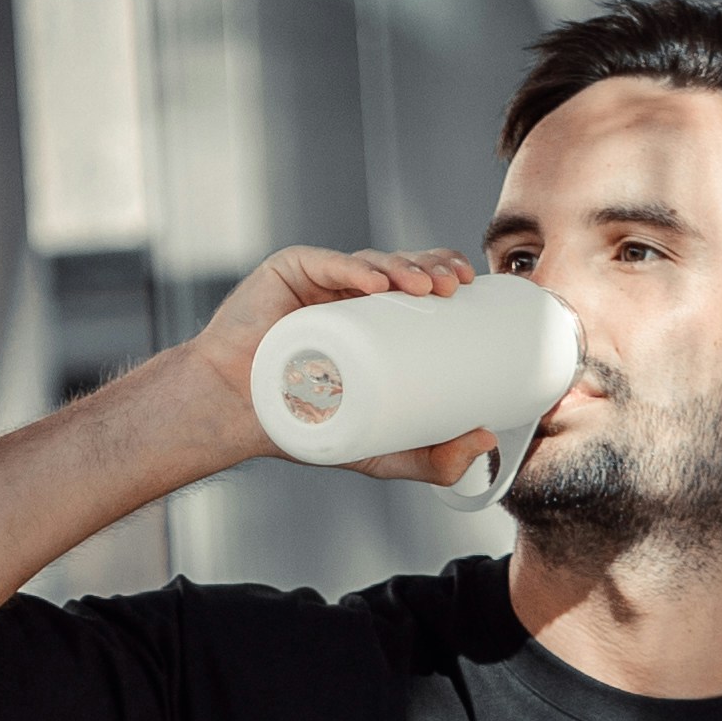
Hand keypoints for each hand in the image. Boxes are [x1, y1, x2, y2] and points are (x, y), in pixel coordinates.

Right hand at [191, 243, 499, 490]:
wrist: (235, 415)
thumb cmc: (301, 427)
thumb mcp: (379, 450)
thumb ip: (430, 457)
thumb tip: (486, 439)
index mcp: (371, 319)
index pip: (416, 287)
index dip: (445, 275)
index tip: (472, 286)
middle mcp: (347, 293)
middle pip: (400, 268)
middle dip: (433, 266)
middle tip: (456, 285)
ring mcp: (317, 280)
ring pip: (370, 262)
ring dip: (404, 266)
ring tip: (427, 287)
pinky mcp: (287, 272)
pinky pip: (326, 264)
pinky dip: (354, 270)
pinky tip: (378, 282)